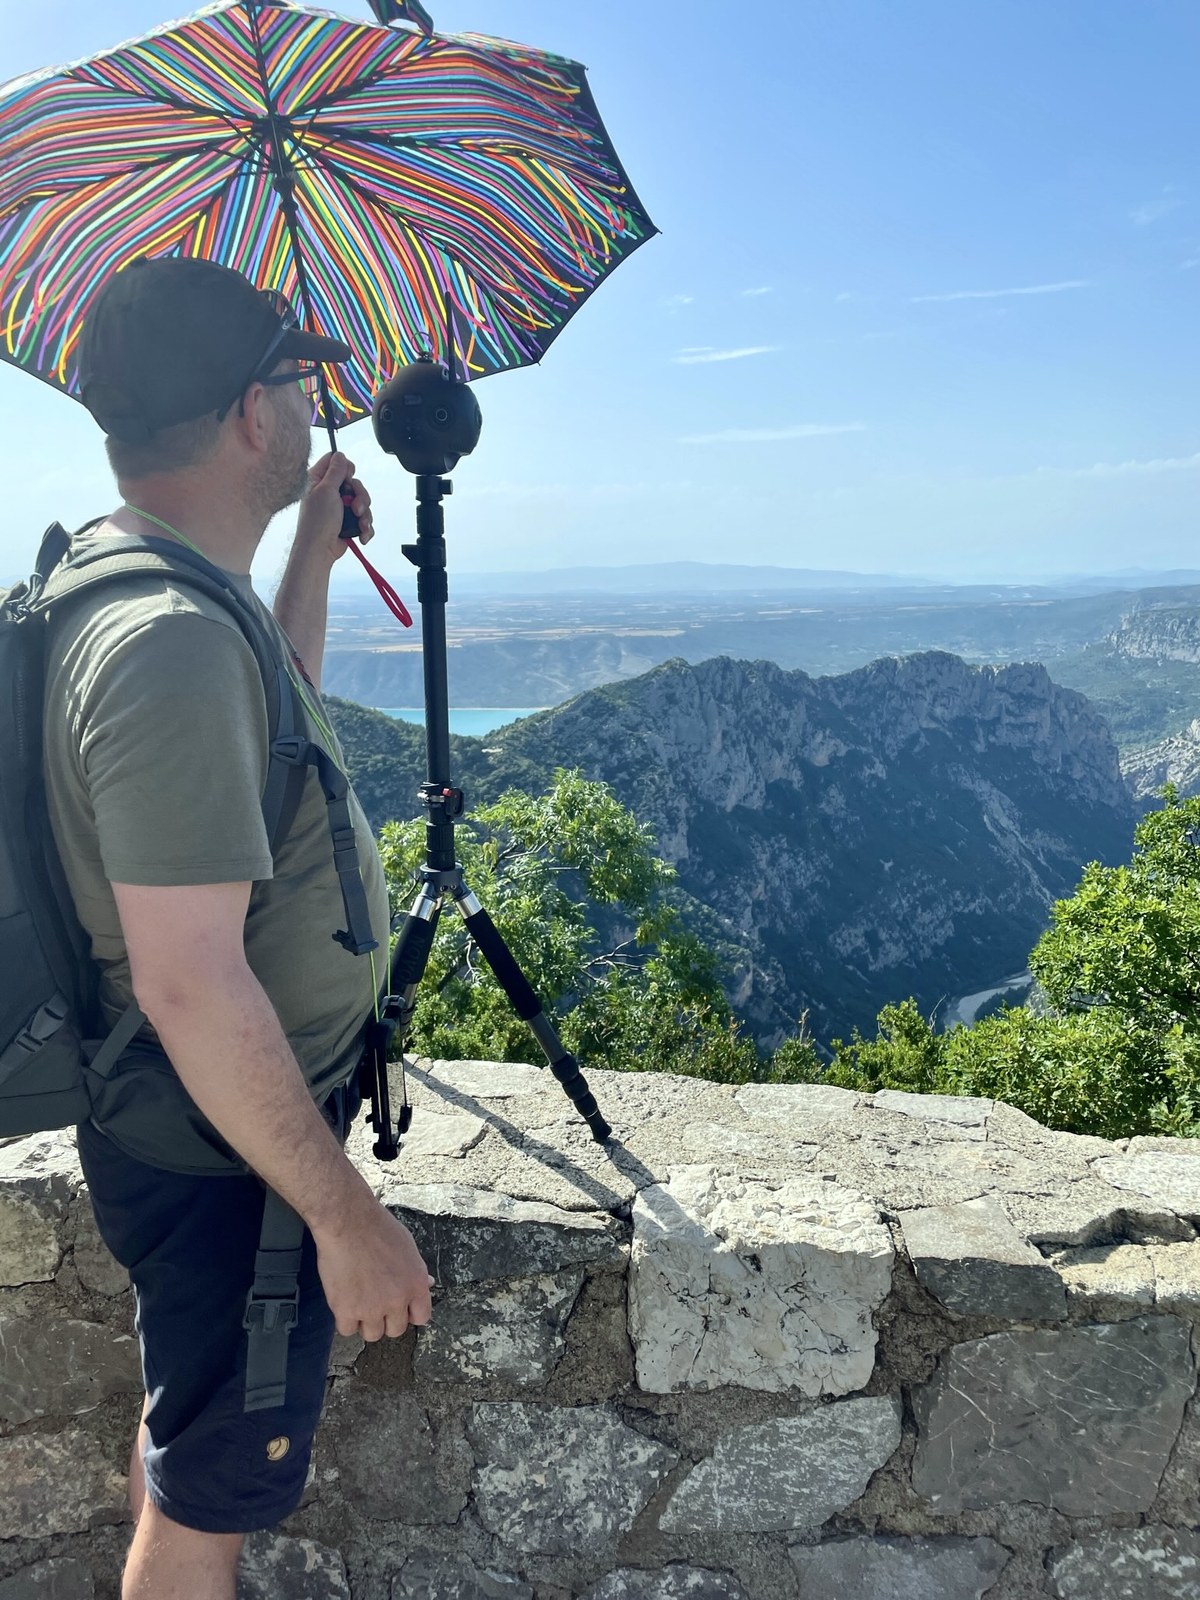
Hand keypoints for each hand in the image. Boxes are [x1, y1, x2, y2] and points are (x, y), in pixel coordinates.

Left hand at [294, 450, 374, 564]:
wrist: (320, 550)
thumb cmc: (317, 523)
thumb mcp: (326, 490)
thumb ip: (335, 471)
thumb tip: (340, 455)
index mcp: (318, 480)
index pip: (335, 462)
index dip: (346, 469)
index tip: (347, 480)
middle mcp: (328, 492)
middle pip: (354, 483)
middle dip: (360, 496)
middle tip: (355, 507)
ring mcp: (338, 507)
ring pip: (362, 501)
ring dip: (364, 514)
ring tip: (360, 524)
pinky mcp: (347, 521)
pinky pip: (363, 518)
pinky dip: (365, 526)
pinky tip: (361, 534)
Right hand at [313, 1200, 433, 1340]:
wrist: (348, 1221)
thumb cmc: (377, 1228)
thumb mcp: (408, 1247)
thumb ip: (417, 1271)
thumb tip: (428, 1284)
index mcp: (416, 1284)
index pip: (421, 1317)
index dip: (409, 1313)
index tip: (398, 1308)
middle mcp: (397, 1300)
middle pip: (396, 1330)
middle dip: (386, 1319)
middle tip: (374, 1302)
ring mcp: (372, 1308)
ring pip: (372, 1334)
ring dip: (365, 1322)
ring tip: (357, 1301)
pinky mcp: (346, 1310)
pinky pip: (348, 1330)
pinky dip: (344, 1319)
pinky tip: (343, 1302)